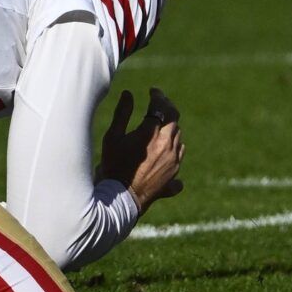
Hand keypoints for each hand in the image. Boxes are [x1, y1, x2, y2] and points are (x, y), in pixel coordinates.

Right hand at [98, 88, 184, 211]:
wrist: (121, 200)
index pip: (161, 106)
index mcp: (152, 134)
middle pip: (174, 120)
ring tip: (159, 126)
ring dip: (170, 129)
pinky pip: (178, 156)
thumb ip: (122, 113)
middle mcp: (167, 146)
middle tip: (158, 103)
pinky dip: (173, 148)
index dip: (158, 96)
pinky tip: (165, 150)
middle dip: (166, 109)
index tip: (152, 91)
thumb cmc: (113, 166)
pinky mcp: (174, 176)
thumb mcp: (113, 137)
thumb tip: (128, 94)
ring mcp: (173, 162)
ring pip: (178, 138)